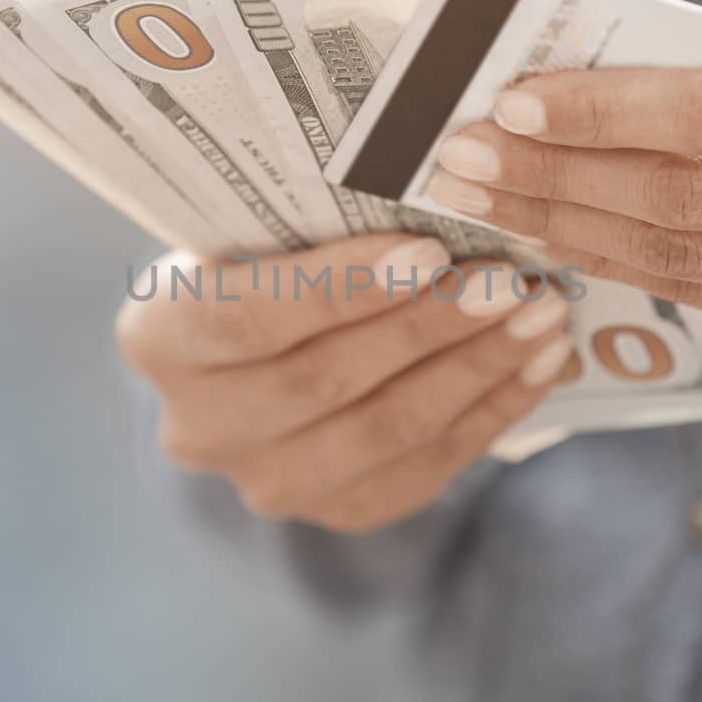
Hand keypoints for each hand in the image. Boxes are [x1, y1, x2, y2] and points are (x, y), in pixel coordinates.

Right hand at [115, 235, 573, 531]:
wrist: (260, 350)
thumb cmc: (265, 258)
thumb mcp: (259, 228)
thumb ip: (314, 224)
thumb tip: (440, 191)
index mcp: (159, 337)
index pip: (247, 316)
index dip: (340, 288)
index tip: (428, 250)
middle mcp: (200, 425)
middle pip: (324, 380)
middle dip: (430, 325)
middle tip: (510, 280)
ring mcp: (267, 480)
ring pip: (385, 431)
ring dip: (476, 370)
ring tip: (542, 316)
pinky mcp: (337, 510)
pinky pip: (426, 466)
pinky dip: (492, 411)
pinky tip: (541, 364)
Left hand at [426, 22, 701, 363]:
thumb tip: (564, 104)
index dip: (602, 113)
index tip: (510, 104)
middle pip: (685, 199)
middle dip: (556, 179)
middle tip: (461, 159)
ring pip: (680, 264)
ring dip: (565, 230)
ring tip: (486, 201)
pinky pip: (700, 301)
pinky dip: (616, 267)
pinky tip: (555, 240)